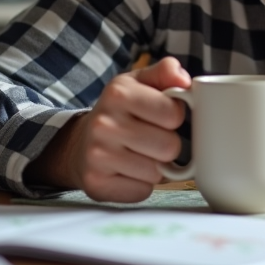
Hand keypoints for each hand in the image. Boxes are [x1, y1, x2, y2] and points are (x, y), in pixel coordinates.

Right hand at [29, 58, 190, 202]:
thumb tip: (184, 80)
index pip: (173, 113)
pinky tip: (128, 171)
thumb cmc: (119, 112)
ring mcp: (97, 156)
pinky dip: (141, 185)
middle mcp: (104, 124)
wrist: (81, 143)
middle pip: (169, 146)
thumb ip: (165, 73)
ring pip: (157, 173)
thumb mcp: (139, 83)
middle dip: (167, 145)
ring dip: (155, 167)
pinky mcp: (96, 184)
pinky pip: (142, 191)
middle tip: (151, 138)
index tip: (161, 116)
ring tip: (139, 154)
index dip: (174, 117)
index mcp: (118, 93)